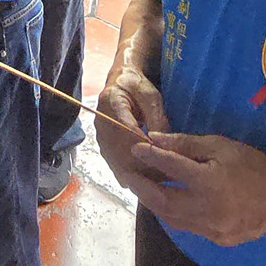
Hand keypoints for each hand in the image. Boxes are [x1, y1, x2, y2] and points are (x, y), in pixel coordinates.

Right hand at [97, 63, 170, 191]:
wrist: (120, 83)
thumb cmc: (137, 88)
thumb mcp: (151, 97)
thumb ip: (156, 118)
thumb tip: (162, 145)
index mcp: (111, 102)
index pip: (126, 128)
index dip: (144, 145)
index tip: (162, 156)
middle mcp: (101, 121)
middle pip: (120, 151)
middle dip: (143, 164)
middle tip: (165, 175)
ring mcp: (100, 136)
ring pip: (117, 162)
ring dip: (137, 174)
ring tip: (159, 182)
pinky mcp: (104, 147)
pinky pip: (116, 165)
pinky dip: (131, 175)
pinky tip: (146, 182)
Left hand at [127, 132, 265, 246]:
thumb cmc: (253, 166)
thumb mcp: (220, 146)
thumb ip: (185, 145)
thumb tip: (154, 140)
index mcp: (209, 182)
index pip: (170, 167)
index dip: (150, 156)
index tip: (135, 148)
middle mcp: (207, 210)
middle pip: (162, 200)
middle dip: (142, 187)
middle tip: (128, 174)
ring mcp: (211, 229)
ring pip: (171, 218)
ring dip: (154, 203)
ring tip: (143, 188)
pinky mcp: (216, 240)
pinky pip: (187, 227)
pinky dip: (173, 213)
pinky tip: (167, 202)